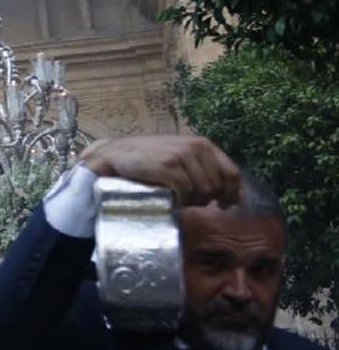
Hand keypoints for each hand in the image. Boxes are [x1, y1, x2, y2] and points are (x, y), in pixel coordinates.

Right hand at [80, 135, 239, 207]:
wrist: (116, 154)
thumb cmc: (148, 159)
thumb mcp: (179, 157)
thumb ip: (202, 169)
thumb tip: (227, 196)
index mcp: (202, 144)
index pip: (232, 172)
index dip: (232, 193)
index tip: (225, 205)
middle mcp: (196, 147)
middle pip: (217, 186)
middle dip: (205, 199)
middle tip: (188, 201)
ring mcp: (182, 155)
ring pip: (203, 191)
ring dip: (192, 201)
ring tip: (177, 198)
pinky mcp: (168, 165)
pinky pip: (186, 191)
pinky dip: (180, 200)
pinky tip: (171, 199)